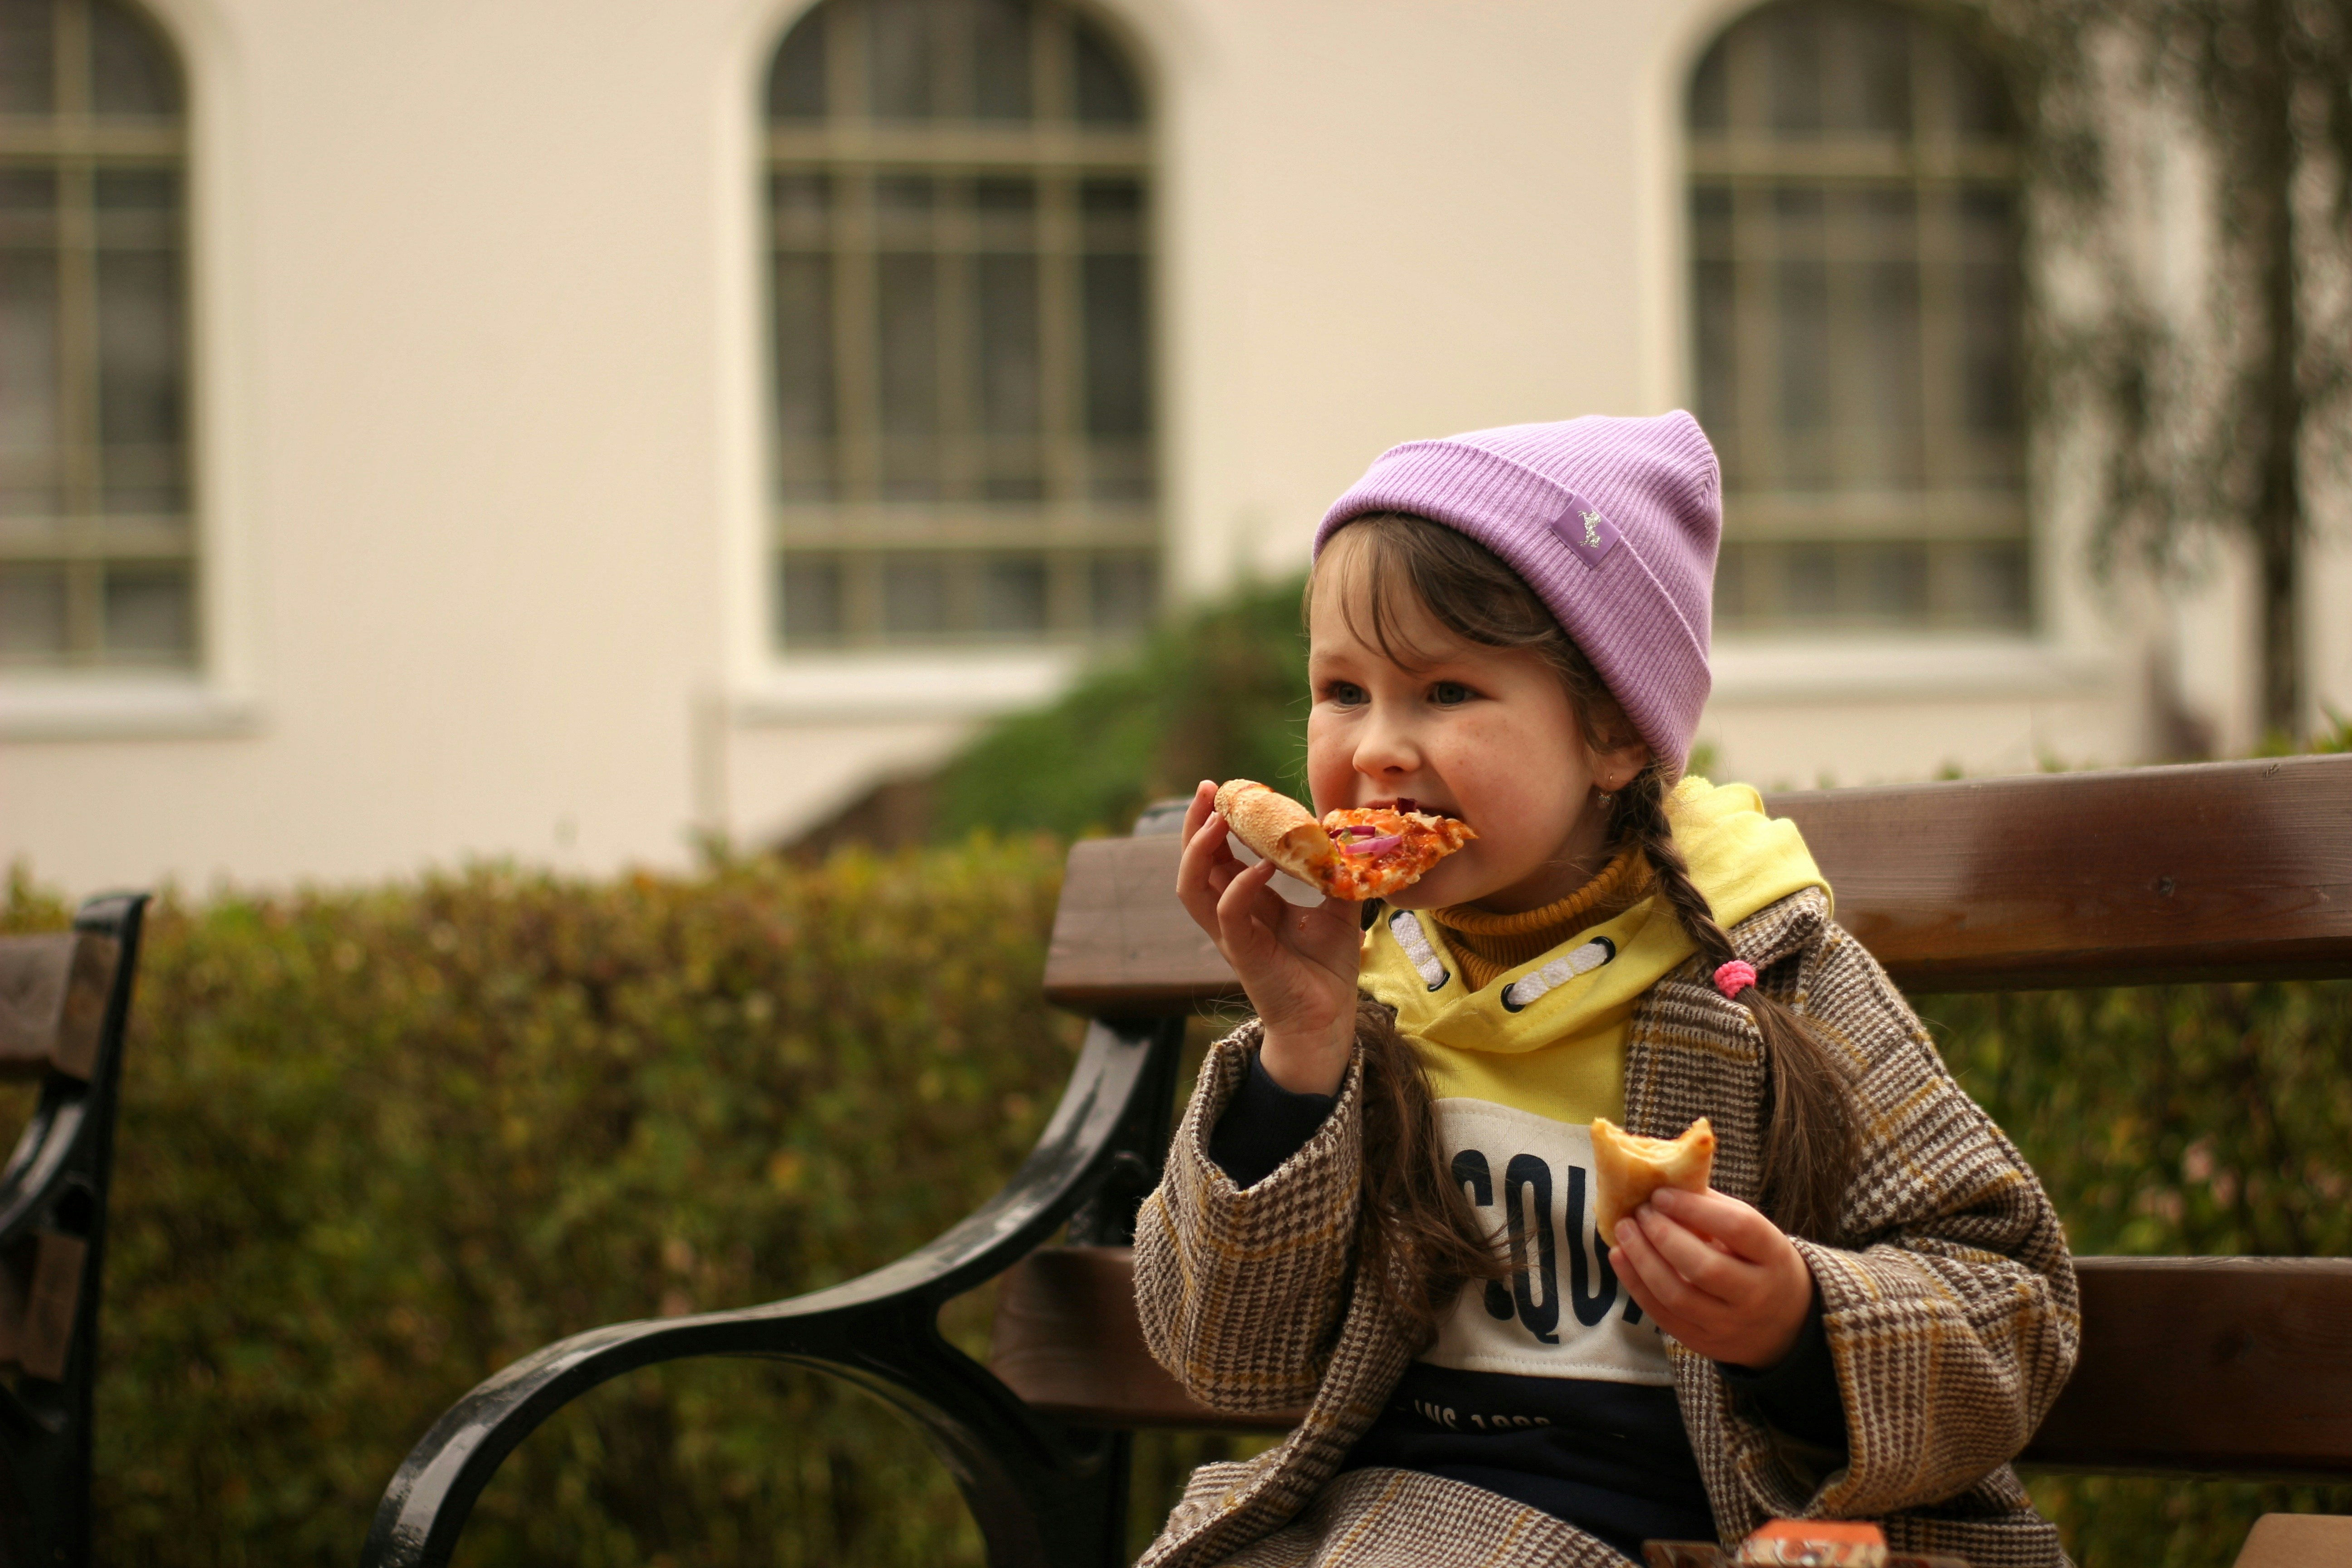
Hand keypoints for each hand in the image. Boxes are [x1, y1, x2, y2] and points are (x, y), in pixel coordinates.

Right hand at [1174, 780, 1362, 1094]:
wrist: (1329, 1021)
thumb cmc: (1327, 970)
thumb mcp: (1336, 911)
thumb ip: (1334, 876)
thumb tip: (1346, 838)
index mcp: (1246, 904)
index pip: (1217, 857)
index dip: (1216, 823)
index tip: (1225, 788)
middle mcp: (1230, 917)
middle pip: (1193, 865)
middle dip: (1194, 824)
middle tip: (1209, 789)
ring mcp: (1233, 937)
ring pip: (1193, 888)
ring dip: (1200, 849)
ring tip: (1217, 818)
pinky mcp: (1245, 955)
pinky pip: (1229, 914)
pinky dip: (1241, 886)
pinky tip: (1262, 865)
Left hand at [1608, 1186, 1814, 1368]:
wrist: (1785, 1324)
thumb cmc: (1759, 1262)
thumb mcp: (1755, 1233)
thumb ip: (1715, 1208)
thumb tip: (1666, 1179)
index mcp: (1774, 1257)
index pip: (1737, 1229)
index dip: (1695, 1209)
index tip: (1661, 1194)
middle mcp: (1756, 1295)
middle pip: (1705, 1267)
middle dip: (1664, 1236)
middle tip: (1640, 1212)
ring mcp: (1729, 1325)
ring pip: (1678, 1295)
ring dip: (1643, 1260)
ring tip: (1624, 1230)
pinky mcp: (1703, 1342)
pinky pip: (1663, 1315)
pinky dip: (1636, 1284)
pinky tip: (1621, 1257)